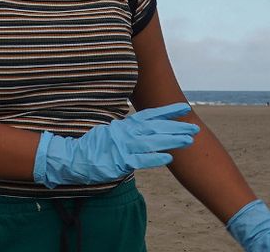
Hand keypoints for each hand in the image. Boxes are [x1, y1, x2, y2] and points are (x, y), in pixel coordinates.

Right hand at [33, 103, 199, 187]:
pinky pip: (140, 160)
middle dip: (177, 127)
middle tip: (195, 127)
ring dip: (172, 140)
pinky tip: (169, 158)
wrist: (74, 158)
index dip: (169, 111)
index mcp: (125, 125)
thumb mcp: (112, 132)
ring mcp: (123, 146)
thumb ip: (129, 130)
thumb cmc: (94, 147)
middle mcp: (126, 133)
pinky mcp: (120, 161)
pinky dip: (155, 158)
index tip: (186, 108)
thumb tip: (144, 127)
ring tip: (189, 140)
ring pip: (153, 142)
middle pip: (157, 128)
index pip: (151, 115)